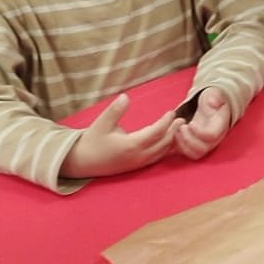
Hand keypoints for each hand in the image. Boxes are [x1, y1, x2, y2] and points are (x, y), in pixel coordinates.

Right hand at [61, 93, 178, 179]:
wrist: (82, 162)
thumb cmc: (92, 141)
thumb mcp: (101, 123)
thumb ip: (115, 110)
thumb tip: (125, 96)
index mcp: (131, 145)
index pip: (156, 132)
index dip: (166, 122)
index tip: (171, 112)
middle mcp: (138, 156)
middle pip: (163, 143)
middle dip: (173, 131)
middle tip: (181, 119)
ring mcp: (138, 163)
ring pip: (162, 152)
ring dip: (171, 140)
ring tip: (178, 129)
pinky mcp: (137, 166)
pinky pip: (156, 158)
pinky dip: (165, 149)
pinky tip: (168, 142)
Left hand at [175, 87, 231, 161]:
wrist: (211, 105)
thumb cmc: (213, 99)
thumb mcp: (215, 93)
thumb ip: (215, 97)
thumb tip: (212, 102)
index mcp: (220, 126)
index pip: (211, 136)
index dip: (199, 132)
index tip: (190, 123)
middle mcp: (214, 139)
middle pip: (202, 149)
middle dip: (188, 139)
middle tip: (181, 126)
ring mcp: (205, 144)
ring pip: (194, 154)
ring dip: (182, 143)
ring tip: (177, 129)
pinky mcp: (195, 145)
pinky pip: (187, 153)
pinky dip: (178, 145)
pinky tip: (175, 133)